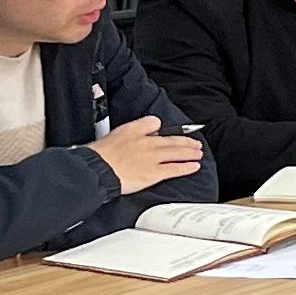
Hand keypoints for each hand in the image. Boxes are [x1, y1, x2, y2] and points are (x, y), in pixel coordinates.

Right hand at [90, 116, 204, 193]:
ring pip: (176, 152)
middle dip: (185, 141)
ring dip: (190, 152)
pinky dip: (187, 167)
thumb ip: (123, 135)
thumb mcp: (108, 137)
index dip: (158, 127)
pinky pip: (175, 168)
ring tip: (198, 153)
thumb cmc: (97, 157)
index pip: (152, 122)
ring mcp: (152, 157)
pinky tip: (194, 166)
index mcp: (132, 131)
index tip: (163, 131)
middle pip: (170, 139)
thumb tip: (130, 137)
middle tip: (194, 143)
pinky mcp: (154, 172)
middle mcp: (145, 142)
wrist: (97, 170)